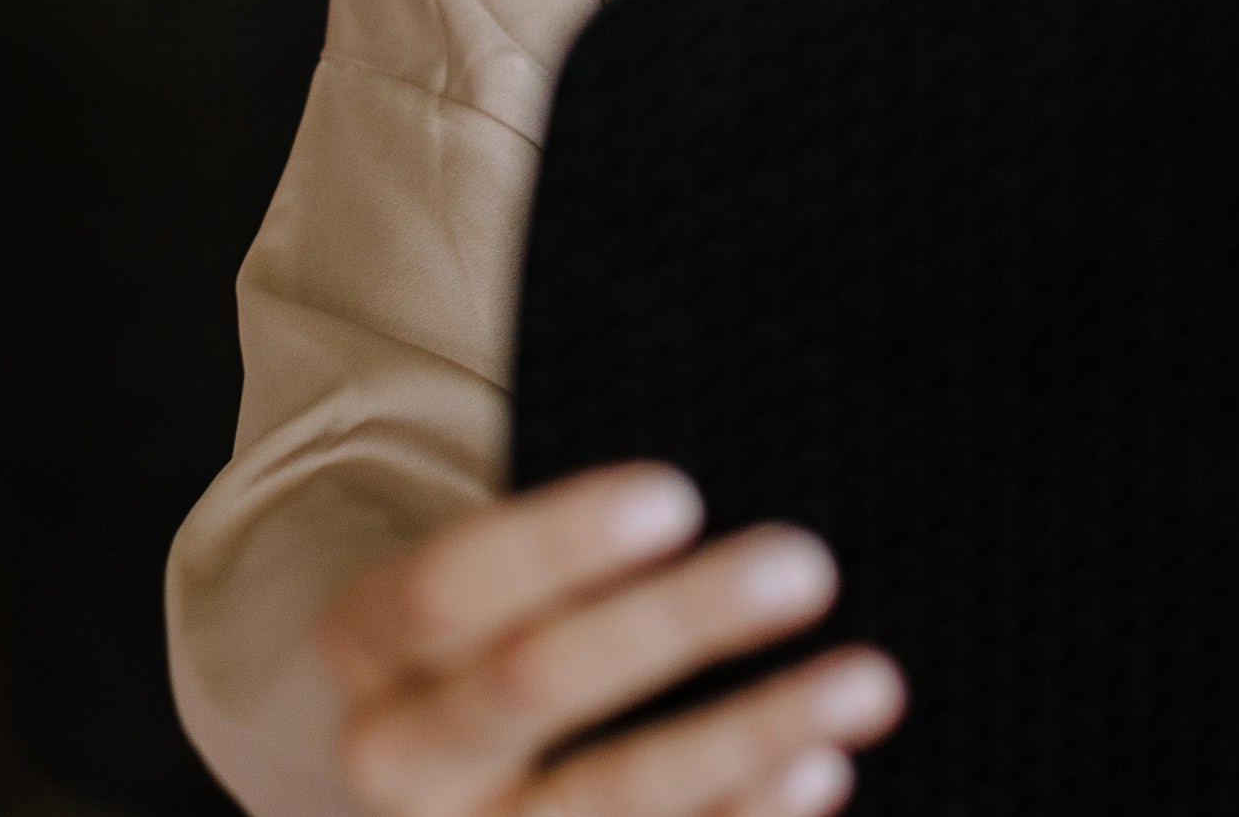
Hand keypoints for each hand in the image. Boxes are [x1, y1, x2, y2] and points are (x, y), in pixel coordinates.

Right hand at [322, 461, 904, 816]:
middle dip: (672, 623)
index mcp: (371, 643)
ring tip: (867, 683)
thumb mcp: (489, 582)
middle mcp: (396, 757)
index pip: (448, 585)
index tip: (680, 496)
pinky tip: (821, 769)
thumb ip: (577, 546)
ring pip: (603, 800)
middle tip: (808, 563)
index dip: (557, 543)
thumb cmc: (496, 630)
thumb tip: (746, 456)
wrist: (432, 772)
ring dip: (745, 736)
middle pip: (528, 686)